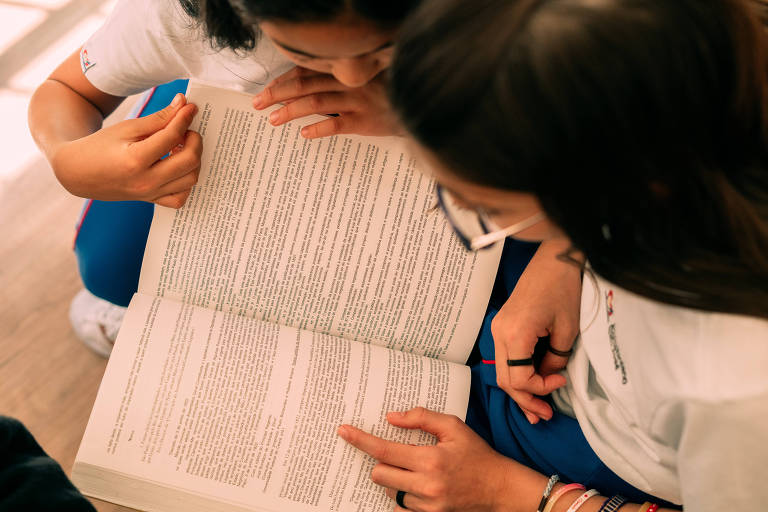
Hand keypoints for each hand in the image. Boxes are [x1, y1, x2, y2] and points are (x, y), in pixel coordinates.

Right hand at [51, 93, 201, 208]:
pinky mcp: (151, 201)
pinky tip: (178, 167)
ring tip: (180, 146)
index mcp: (135, 159)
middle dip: (195, 140)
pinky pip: (180, 197)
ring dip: (193, 160)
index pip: (172, 136)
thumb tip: (183, 104)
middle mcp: (146, 181)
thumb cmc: (100, 146)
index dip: (184, 118)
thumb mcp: (127, 127)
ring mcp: (150, 194)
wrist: (78, 173)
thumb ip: (159, 118)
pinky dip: (185, 182)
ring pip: (190, 179)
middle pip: (189, 161)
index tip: (189, 107)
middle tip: (186, 130)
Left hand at [252, 67, 402, 137]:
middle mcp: (349, 82)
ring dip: (290, 111)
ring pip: (316, 102)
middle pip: (305, 84)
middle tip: (258, 104)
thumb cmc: (387, 94)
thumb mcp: (364, 79)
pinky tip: (303, 134)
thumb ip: (337, 82)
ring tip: (273, 120)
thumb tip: (301, 90)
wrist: (417, 106)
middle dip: (277, 93)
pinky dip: (318, 128)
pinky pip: (337, 125)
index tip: (266, 90)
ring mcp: (357, 101)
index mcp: (345, 70)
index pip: (307, 71)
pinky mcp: (365, 121)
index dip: (283, 80)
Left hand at [338, 407, 546, 511]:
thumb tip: (391, 418)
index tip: (343, 431)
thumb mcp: (453, 427)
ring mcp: (427, 506)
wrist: (499, 488)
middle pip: (380, 474)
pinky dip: (401, 495)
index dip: (361, 440)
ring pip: (389, 491)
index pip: (384, 450)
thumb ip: (421, 418)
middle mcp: (426, 485)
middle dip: (381, 462)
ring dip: (393, 479)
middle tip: (396, 455)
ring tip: (413, 469)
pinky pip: (399, 508)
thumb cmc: (476, 454)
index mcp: (430, 459)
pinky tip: (415, 485)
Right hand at [492, 239, 581, 423]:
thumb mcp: (566, 331)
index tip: (560, 382)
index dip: (540, 389)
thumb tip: (548, 377)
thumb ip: (555, 359)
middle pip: (505, 380)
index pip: (519, 379)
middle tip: (545, 415)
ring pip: (503, 371)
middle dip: (526, 400)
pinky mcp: (501, 325)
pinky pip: (505, 358)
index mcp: (515, 334)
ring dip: (520, 390)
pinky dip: (518, 374)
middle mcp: (499, 333)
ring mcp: (497, 328)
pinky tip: (531, 385)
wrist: (554, 259)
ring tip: (538, 409)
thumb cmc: (563, 289)